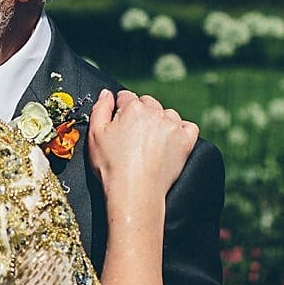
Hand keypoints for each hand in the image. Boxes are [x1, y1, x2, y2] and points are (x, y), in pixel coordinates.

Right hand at [86, 88, 197, 212]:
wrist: (134, 191)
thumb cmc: (112, 167)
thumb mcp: (94, 135)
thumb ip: (100, 108)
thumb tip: (106, 93)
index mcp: (133, 108)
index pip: (126, 97)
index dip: (120, 109)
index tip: (119, 122)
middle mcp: (155, 113)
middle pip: (148, 103)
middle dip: (140, 114)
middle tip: (132, 135)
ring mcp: (172, 127)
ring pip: (168, 114)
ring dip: (160, 121)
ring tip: (150, 141)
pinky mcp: (185, 141)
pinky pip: (189, 127)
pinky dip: (181, 131)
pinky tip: (170, 140)